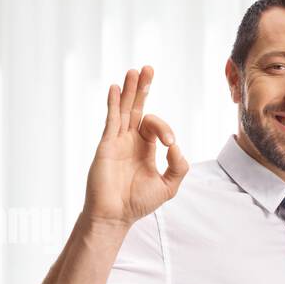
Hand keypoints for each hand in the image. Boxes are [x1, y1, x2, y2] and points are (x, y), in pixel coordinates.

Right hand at [83, 66, 189, 227]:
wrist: (115, 215)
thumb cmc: (138, 202)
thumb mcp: (169, 185)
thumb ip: (179, 166)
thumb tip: (176, 145)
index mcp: (144, 148)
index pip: (156, 126)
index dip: (166, 129)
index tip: (171, 143)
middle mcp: (130, 140)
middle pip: (137, 108)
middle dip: (144, 88)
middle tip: (148, 68)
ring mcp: (117, 141)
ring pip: (124, 109)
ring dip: (130, 90)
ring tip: (134, 71)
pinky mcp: (106, 145)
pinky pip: (111, 120)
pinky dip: (113, 104)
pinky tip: (116, 88)